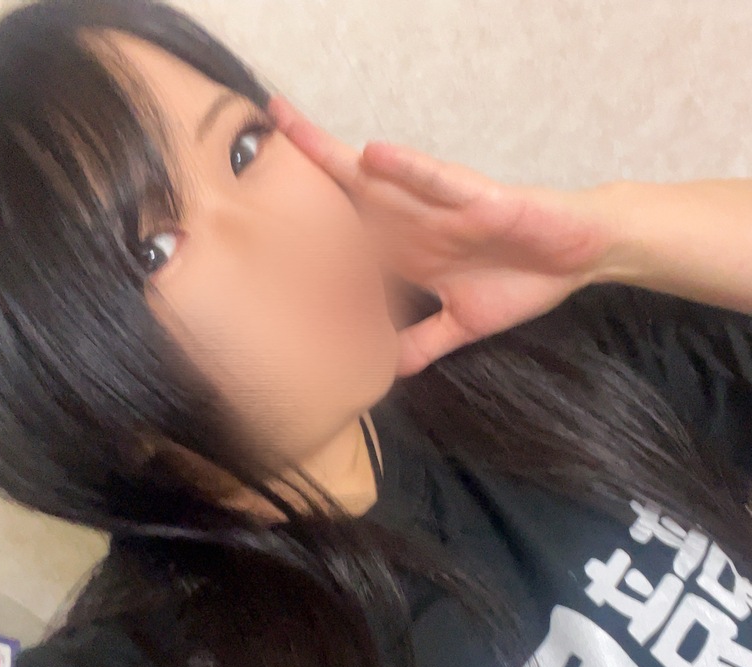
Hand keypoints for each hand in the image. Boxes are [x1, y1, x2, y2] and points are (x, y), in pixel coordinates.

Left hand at [267, 94, 617, 375]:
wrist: (580, 258)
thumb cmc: (522, 279)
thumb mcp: (464, 325)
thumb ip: (423, 342)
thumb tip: (387, 373)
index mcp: (408, 250)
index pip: (346, 237)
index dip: (305, 228)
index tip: (255, 223)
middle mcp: (415, 222)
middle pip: (348, 192)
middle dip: (300, 165)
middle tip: (253, 136)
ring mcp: (445, 208)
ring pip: (382, 179)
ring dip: (335, 153)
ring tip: (287, 127)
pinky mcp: (483, 200)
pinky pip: (441, 182)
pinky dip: (411, 172)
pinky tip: (374, 158)